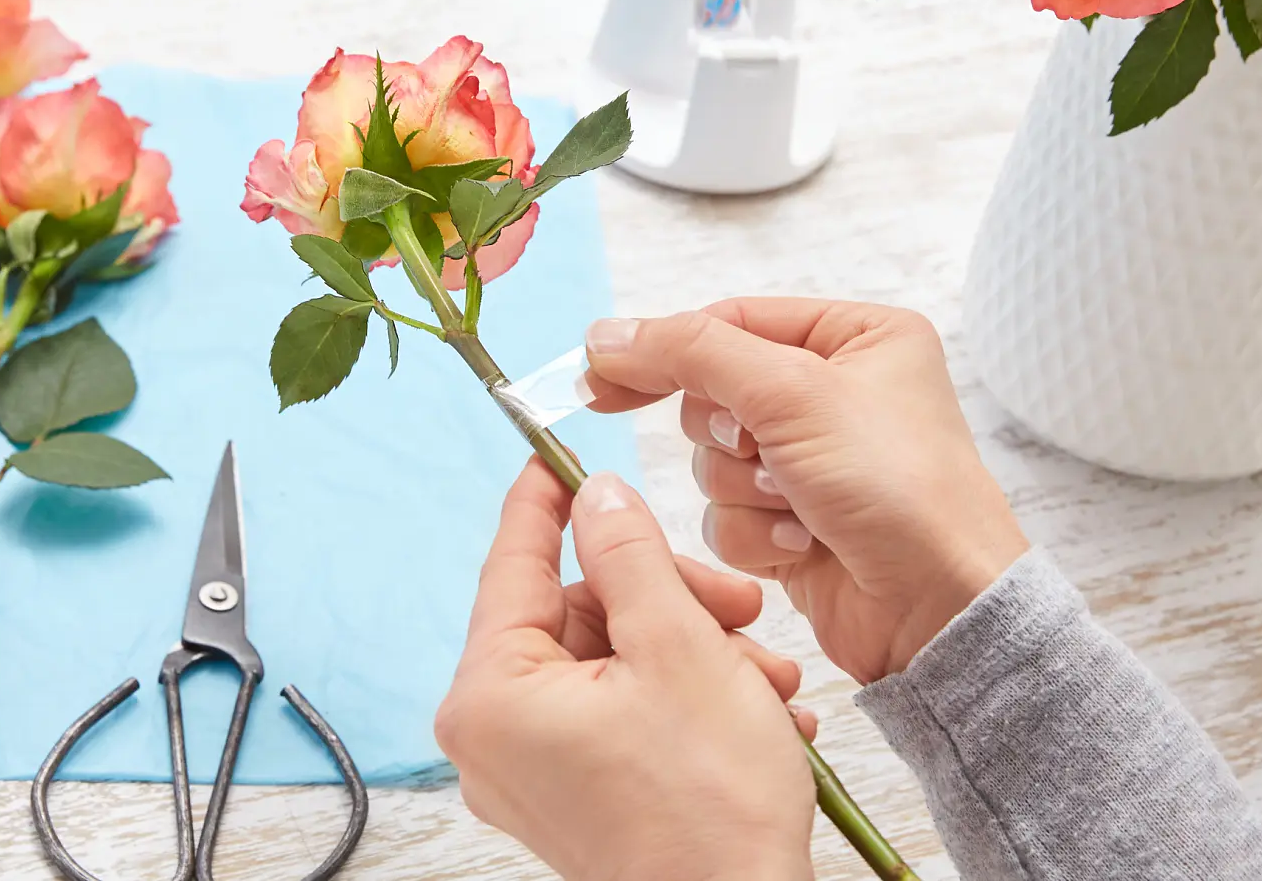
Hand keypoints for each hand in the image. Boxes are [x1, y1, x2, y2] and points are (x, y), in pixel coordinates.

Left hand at [436, 462, 815, 880]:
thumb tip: (600, 499)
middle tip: (739, 607)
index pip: (512, 564)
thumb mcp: (679, 648)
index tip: (556, 455)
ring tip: (768, 679)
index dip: (544, 502)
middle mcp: (494, 737)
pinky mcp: (576, 797)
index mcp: (492, 695)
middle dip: (669, 600)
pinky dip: (686, 699)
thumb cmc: (709, 806)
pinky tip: (759, 711)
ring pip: (613, 661)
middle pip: (578, 613)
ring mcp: (534, 774)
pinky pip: (620, 713)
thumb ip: (632, 556)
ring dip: (697, 652)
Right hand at [584, 299, 1028, 684]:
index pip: (731, 321)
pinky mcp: (795, 524)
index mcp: (859, 337)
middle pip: (711, 394)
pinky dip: (753, 535)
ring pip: (711, 462)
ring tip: (800, 509)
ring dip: (744, 491)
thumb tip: (604, 334)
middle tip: (765, 452)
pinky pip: (725, 516)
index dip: (665, 349)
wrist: (942, 611)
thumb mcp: (793, 393)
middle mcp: (838, 393)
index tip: (597, 376)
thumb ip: (690, 352)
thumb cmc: (899, 490)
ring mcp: (815, 463)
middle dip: (730, 436)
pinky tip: (804, 547)